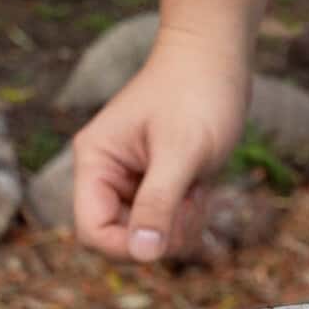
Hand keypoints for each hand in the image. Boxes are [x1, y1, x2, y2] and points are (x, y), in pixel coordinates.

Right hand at [73, 29, 250, 263]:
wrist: (216, 54)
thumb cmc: (197, 92)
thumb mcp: (181, 151)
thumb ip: (159, 203)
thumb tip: (142, 254)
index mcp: (95, 161)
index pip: (92, 231)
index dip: (127, 246)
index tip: (167, 236)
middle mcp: (106, 173)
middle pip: (122, 237)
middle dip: (162, 232)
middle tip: (192, 200)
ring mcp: (132, 178)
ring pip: (149, 234)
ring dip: (180, 224)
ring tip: (199, 187)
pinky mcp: (157, 180)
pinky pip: (168, 220)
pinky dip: (189, 213)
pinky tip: (203, 186)